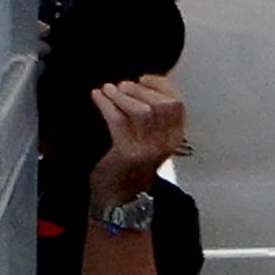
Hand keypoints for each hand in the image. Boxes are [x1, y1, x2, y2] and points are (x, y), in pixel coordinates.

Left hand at [88, 75, 184, 204]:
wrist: (119, 196)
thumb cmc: (130, 166)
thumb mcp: (150, 141)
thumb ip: (152, 119)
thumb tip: (139, 87)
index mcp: (175, 136)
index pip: (177, 104)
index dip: (161, 86)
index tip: (144, 78)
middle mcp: (166, 142)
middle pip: (163, 105)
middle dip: (141, 90)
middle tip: (123, 84)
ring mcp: (148, 148)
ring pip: (142, 111)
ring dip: (123, 95)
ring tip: (109, 89)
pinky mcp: (127, 153)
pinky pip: (118, 121)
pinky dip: (106, 105)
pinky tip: (97, 96)